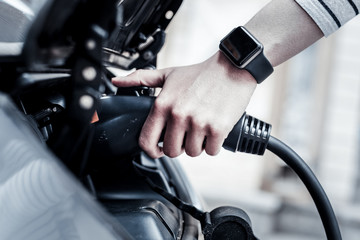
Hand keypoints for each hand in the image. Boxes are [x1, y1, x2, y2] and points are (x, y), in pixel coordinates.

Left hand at [112, 51, 256, 157]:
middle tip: (186, 134)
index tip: (158, 150)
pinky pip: (211, 151)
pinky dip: (213, 145)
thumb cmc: (200, 73)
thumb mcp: (168, 74)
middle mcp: (178, 115)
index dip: (151, 150)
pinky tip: (214, 131)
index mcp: (163, 104)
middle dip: (179, 146)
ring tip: (201, 129)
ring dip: (197, 145)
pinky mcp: (218, 128)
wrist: (232, 68)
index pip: (147, 140)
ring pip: (192, 152)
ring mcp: (198, 123)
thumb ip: (141, 79)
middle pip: (171, 151)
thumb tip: (117, 81)